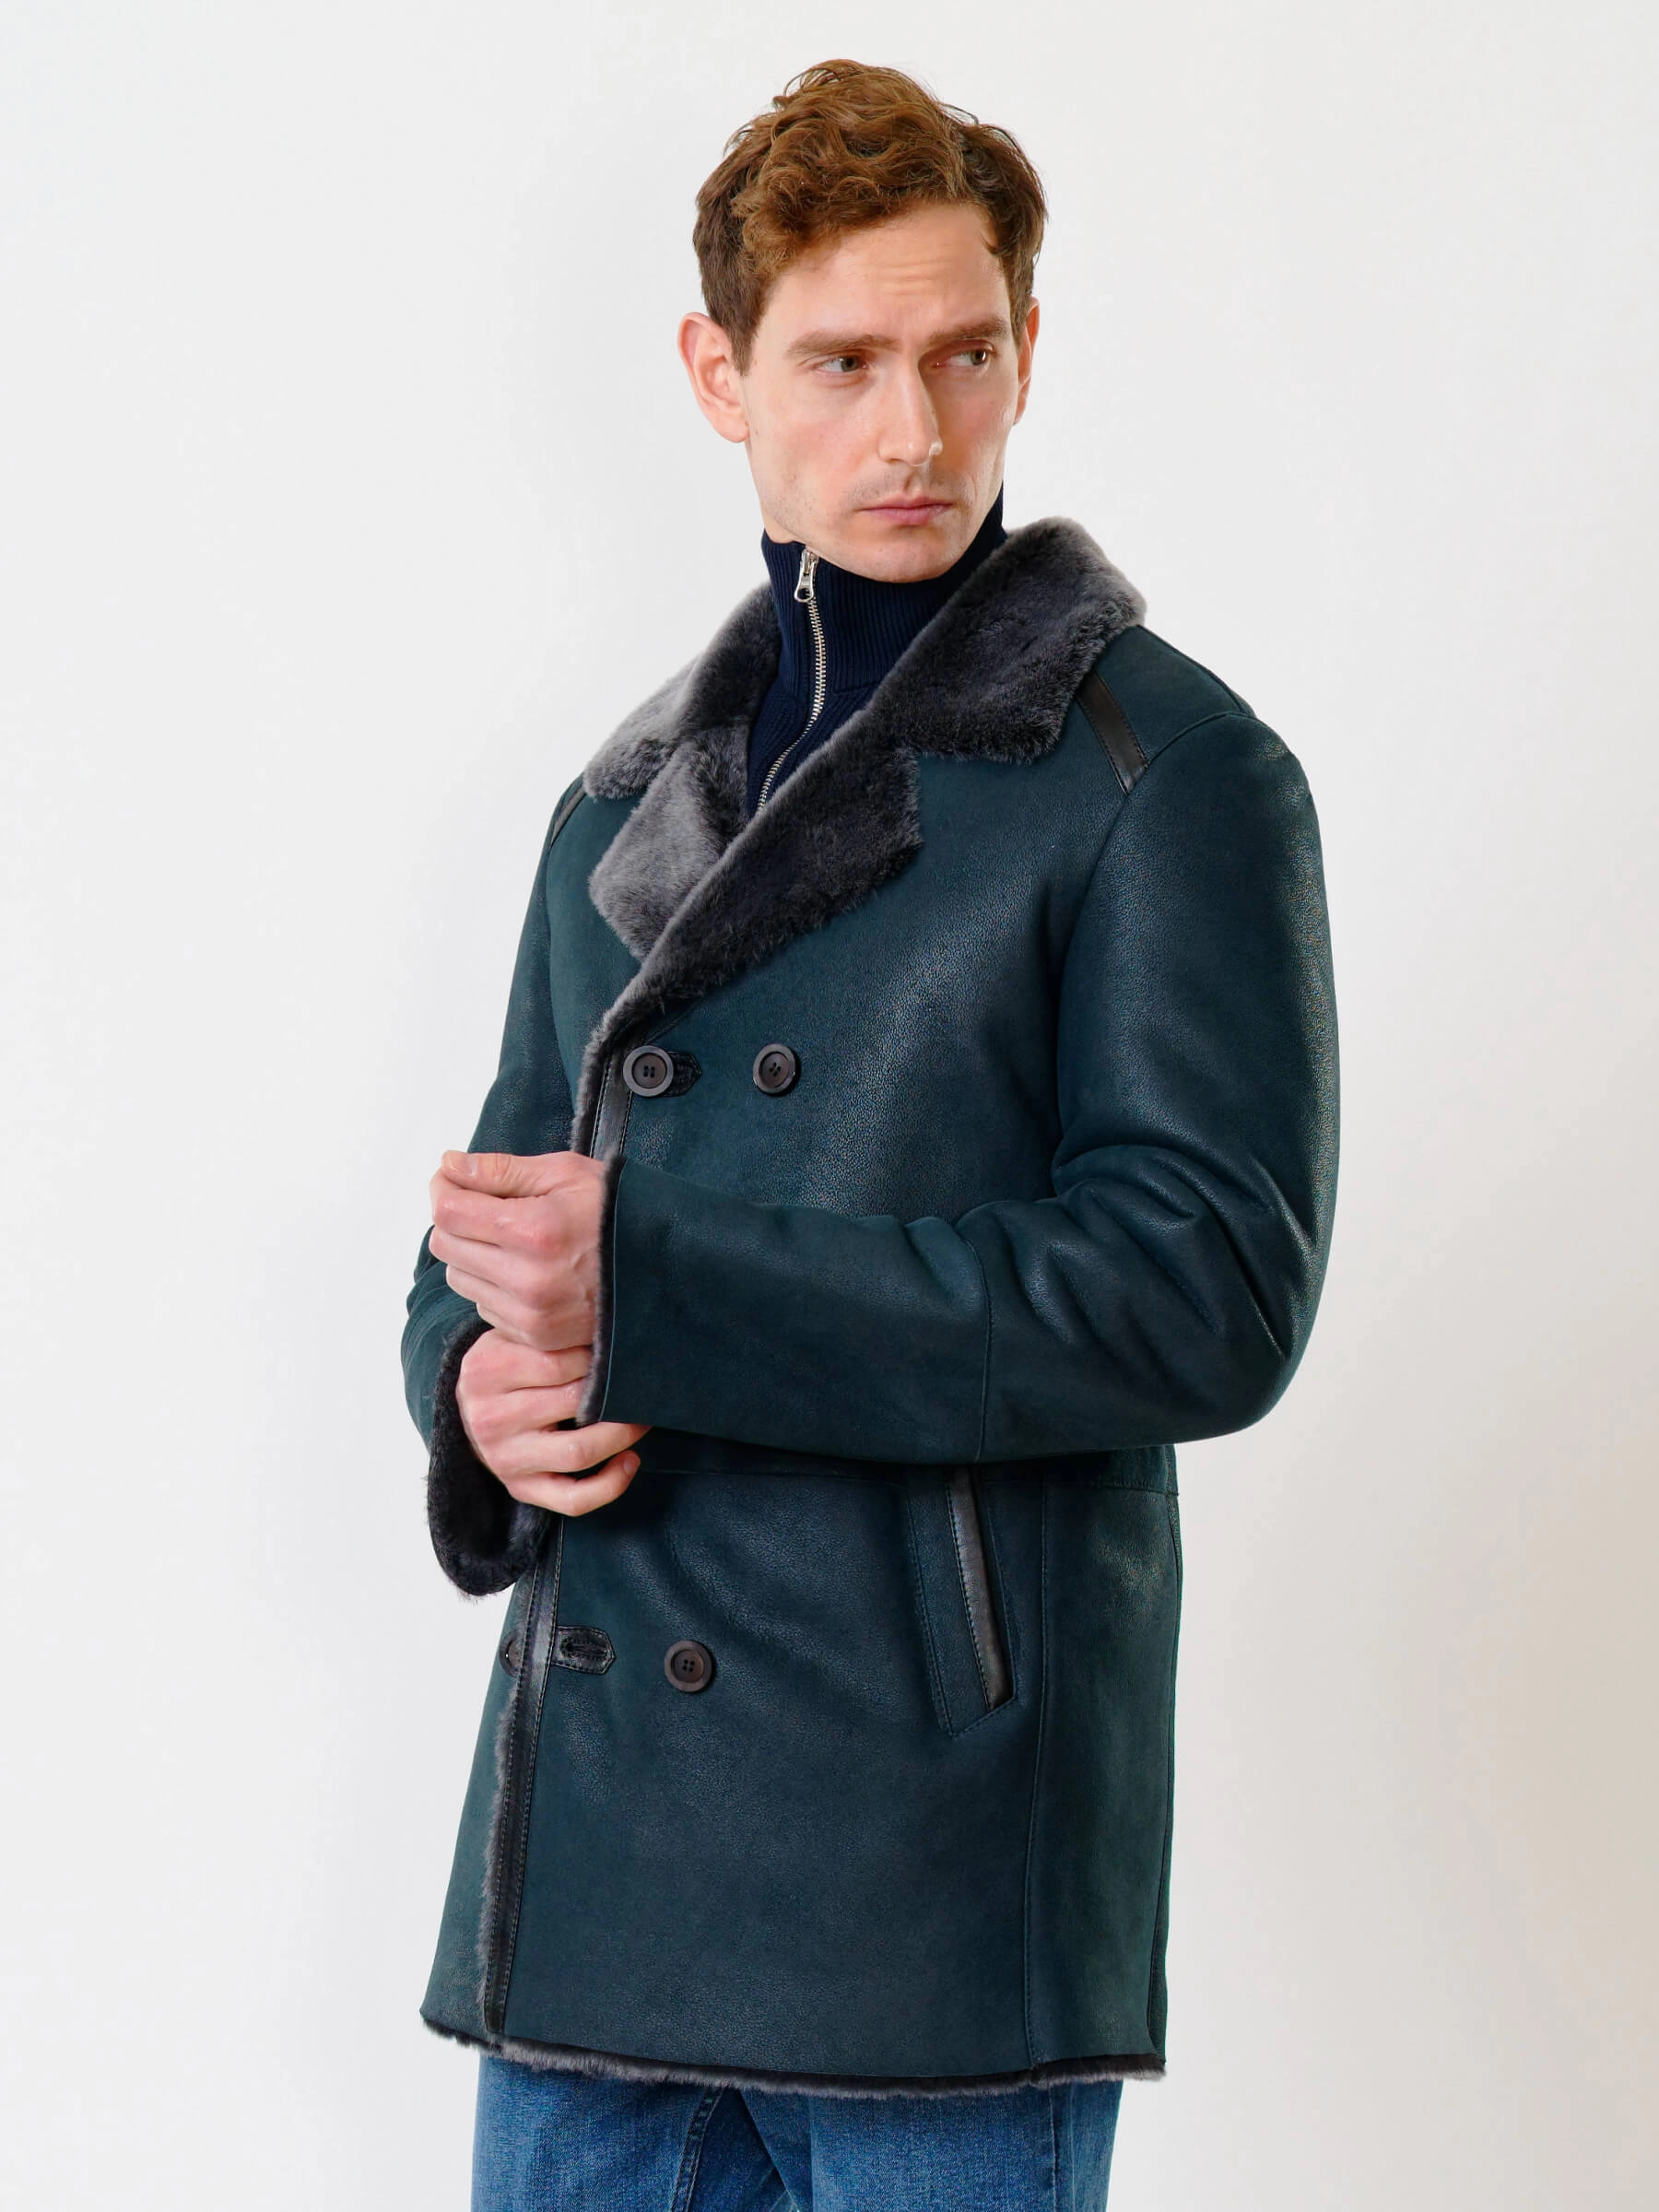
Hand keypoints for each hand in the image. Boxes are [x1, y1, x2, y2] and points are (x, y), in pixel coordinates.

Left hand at [429, 1149, 607, 1350]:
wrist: (668, 1269)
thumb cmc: (619, 1213)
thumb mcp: (566, 1174)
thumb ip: (501, 1171)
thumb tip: (450, 1167)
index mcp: (533, 1231)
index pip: (448, 1211)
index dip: (444, 1187)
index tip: (454, 1177)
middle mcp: (526, 1279)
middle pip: (445, 1244)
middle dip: (457, 1218)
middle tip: (486, 1203)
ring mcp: (530, 1314)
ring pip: (459, 1277)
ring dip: (472, 1253)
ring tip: (513, 1238)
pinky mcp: (535, 1335)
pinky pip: (484, 1305)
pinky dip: (493, 1284)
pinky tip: (527, 1269)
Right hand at [456, 1333, 648, 1515]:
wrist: (467, 1412)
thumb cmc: (504, 1367)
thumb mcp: (512, 1337)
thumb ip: (548, 1332)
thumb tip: (609, 1333)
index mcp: (488, 1370)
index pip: (558, 1363)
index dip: (597, 1357)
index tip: (617, 1353)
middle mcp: (491, 1418)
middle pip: (573, 1403)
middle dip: (615, 1392)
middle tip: (641, 1382)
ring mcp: (505, 1459)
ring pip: (579, 1452)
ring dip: (621, 1435)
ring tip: (641, 1418)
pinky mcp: (521, 1489)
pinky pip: (573, 1500)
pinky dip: (610, 1485)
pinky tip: (631, 1461)